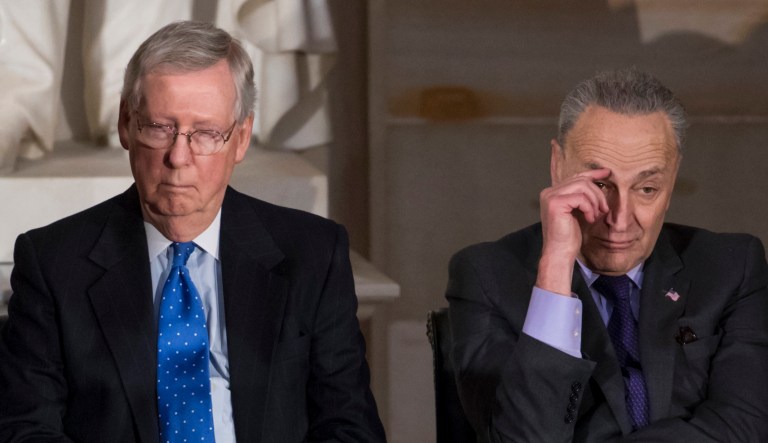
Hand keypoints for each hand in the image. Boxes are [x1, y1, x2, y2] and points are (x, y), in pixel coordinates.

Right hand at [536, 168, 609, 294]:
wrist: (560, 252)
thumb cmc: (569, 235)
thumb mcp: (579, 211)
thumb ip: (583, 196)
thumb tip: (600, 180)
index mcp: (552, 192)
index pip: (576, 177)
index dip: (593, 173)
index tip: (607, 173)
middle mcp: (549, 192)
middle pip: (581, 180)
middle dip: (597, 193)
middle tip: (604, 209)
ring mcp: (550, 196)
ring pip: (582, 186)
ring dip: (595, 201)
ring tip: (596, 215)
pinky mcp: (555, 203)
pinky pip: (581, 197)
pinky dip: (589, 208)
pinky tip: (589, 218)